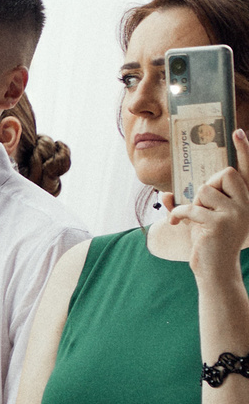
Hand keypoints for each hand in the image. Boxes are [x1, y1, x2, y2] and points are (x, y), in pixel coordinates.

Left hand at [172, 129, 248, 279]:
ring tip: (190, 218)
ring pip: (205, 190)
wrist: (215, 272)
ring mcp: (235, 212)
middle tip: (199, 204)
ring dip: (192, 203)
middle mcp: (246, 203)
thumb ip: (188, 204)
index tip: (238, 132)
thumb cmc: (208, 244)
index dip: (245, 150)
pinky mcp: (219, 223)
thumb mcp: (199, 220)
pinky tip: (175, 223)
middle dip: (206, 185)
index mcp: (245, 200)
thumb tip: (164, 194)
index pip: (246, 170)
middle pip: (223, 174)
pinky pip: (192, 207)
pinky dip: (179, 214)